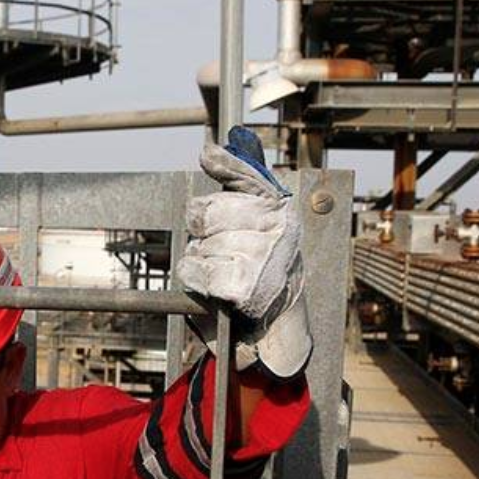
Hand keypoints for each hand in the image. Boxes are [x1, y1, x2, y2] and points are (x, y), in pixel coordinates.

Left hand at [179, 127, 311, 378]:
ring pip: (199, 245)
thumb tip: (209, 148)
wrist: (278, 330)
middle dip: (204, 235)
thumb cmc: (262, 275)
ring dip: (203, 264)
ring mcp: (263, 257)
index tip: (206, 156)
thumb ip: (237, 183)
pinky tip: (220, 292)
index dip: (221, 164)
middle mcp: (279, 228)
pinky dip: (199, 283)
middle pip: (206, 213)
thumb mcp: (254, 226)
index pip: (244, 173)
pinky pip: (197, 271)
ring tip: (227, 275)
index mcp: (282, 209)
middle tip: (225, 253)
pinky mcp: (245, 286)